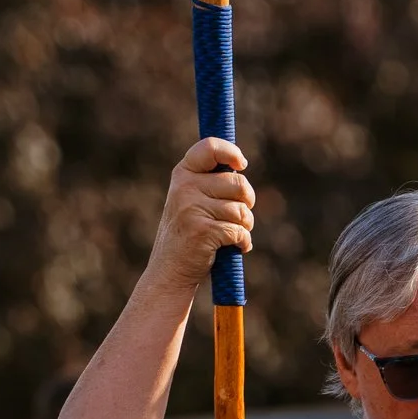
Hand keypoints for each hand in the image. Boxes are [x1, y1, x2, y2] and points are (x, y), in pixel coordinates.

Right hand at [144, 138, 253, 293]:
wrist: (170, 271)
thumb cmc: (188, 234)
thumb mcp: (191, 200)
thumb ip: (210, 182)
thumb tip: (239, 164)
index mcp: (182, 174)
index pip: (209, 148)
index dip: (231, 152)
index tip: (241, 165)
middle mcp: (184, 187)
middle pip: (238, 183)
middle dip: (247, 202)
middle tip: (240, 216)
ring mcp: (191, 208)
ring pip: (241, 210)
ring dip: (245, 226)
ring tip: (232, 235)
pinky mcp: (202, 231)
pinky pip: (239, 231)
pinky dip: (243, 242)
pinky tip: (235, 247)